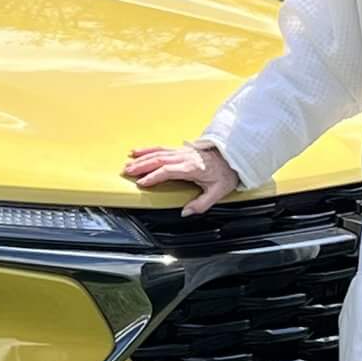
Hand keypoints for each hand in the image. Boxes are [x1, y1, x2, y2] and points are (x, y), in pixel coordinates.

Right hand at [121, 140, 241, 214]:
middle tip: (127, 172)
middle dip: (141, 166)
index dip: (154, 176)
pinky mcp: (182, 149)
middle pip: (159, 159)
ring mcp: (183, 151)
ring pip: (158, 152)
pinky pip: (161, 147)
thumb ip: (201, 204)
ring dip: (142, 157)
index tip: (142, 182)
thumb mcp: (218, 192)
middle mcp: (185, 156)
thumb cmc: (227, 172)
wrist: (235, 156)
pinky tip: (138, 151)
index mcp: (192, 167)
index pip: (168, 170)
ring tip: (128, 163)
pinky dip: (148, 149)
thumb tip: (186, 212)